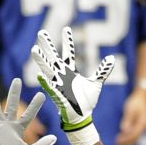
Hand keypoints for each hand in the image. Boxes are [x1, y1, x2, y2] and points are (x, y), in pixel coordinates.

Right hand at [31, 26, 114, 144]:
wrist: (83, 116)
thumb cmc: (87, 101)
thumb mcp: (96, 83)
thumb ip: (102, 70)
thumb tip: (111, 58)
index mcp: (71, 72)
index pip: (68, 53)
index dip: (68, 41)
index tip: (66, 28)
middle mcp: (62, 76)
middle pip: (53, 57)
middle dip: (48, 46)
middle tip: (41, 33)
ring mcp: (59, 84)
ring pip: (48, 70)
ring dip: (41, 61)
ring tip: (34, 50)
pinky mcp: (58, 95)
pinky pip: (50, 88)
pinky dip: (46, 82)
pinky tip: (39, 75)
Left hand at [115, 90, 145, 144]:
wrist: (143, 97)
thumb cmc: (136, 102)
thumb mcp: (130, 110)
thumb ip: (127, 120)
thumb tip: (124, 130)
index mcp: (143, 123)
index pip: (134, 134)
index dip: (126, 139)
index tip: (117, 141)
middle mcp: (145, 127)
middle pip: (136, 138)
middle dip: (126, 142)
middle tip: (117, 144)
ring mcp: (144, 127)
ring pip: (136, 138)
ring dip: (127, 141)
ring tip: (118, 143)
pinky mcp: (141, 126)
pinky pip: (136, 135)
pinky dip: (130, 137)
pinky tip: (123, 138)